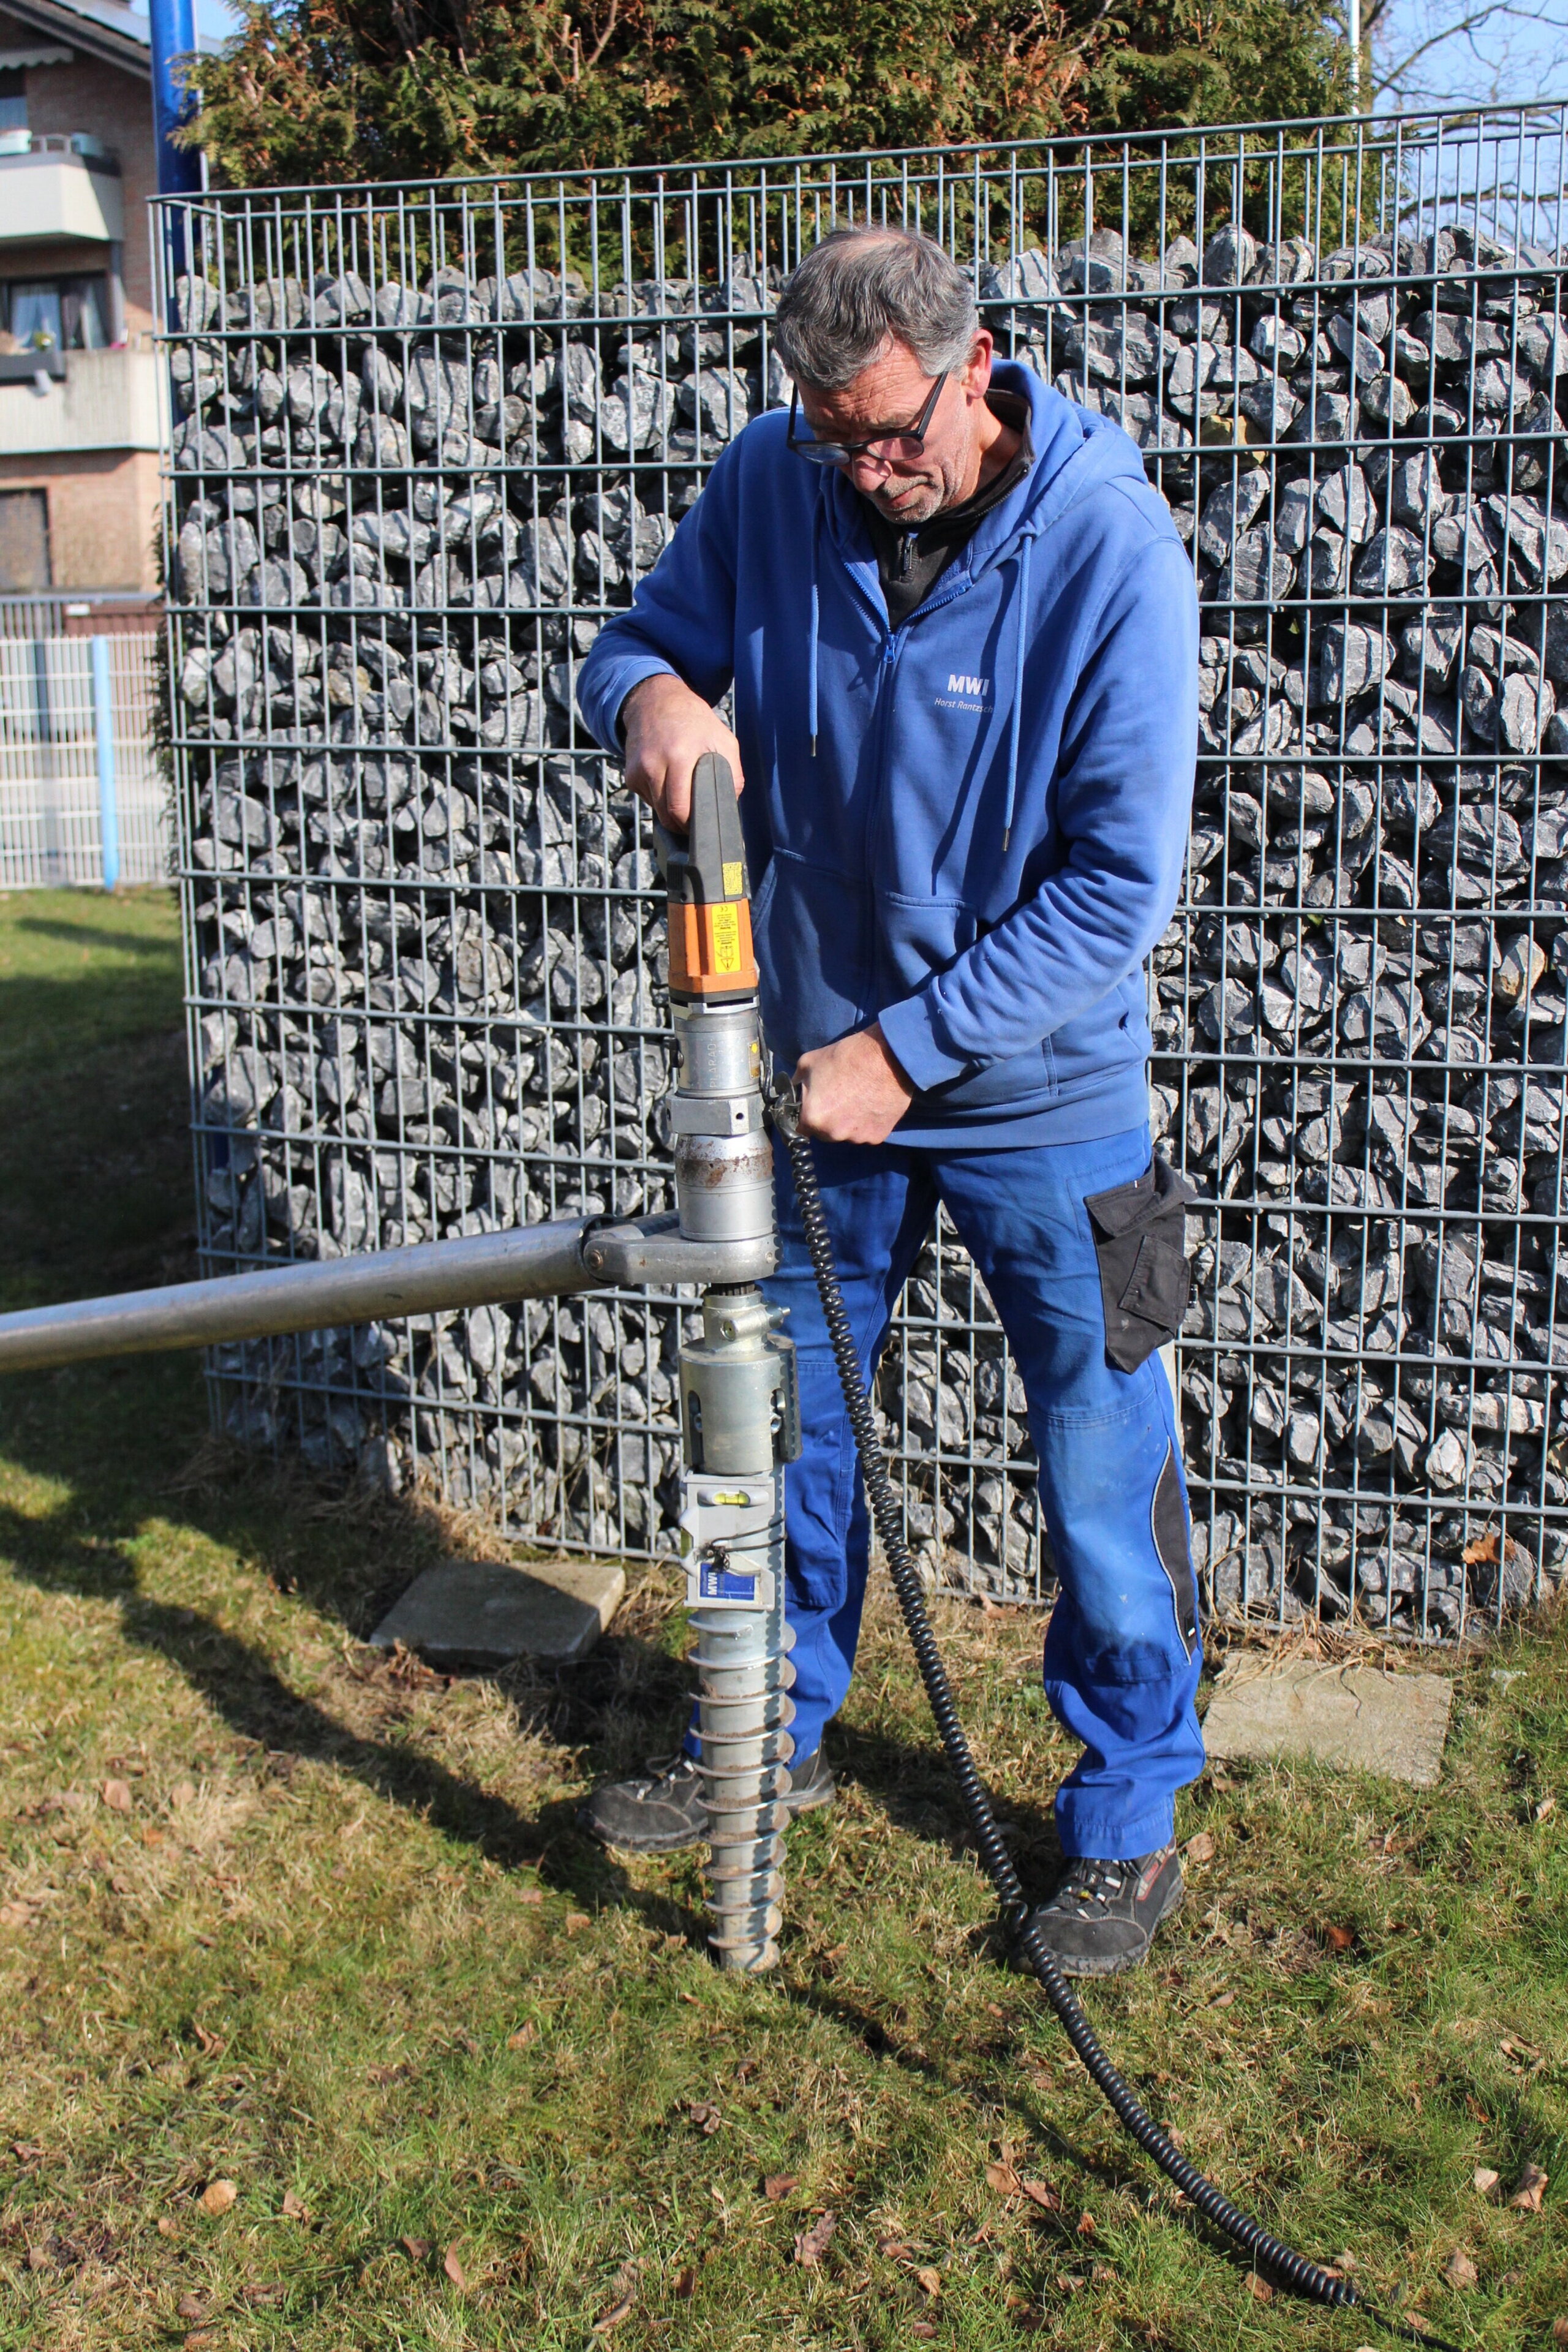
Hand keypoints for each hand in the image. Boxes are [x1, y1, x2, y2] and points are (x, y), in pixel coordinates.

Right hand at [621, 673, 743, 829]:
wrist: (657, 702)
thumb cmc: (695, 722)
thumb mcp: (724, 740)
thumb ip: (732, 774)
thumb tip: (729, 805)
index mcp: (680, 755)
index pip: (680, 808)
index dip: (693, 824)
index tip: (703, 825)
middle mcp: (654, 764)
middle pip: (667, 815)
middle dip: (683, 824)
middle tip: (696, 820)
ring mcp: (639, 771)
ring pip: (657, 811)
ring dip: (671, 811)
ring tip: (684, 793)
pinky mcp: (630, 776)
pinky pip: (648, 800)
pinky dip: (660, 798)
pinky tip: (668, 780)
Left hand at [795, 1024, 914, 1144]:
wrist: (886, 1057)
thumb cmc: (845, 1057)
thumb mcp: (808, 1062)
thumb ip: (796, 1082)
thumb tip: (793, 1091)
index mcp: (813, 1118)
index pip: (802, 1128)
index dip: (807, 1116)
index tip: (815, 1107)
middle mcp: (833, 1134)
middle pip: (825, 1133)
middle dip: (829, 1120)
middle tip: (840, 1099)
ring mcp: (857, 1137)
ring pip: (847, 1134)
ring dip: (849, 1123)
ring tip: (858, 1100)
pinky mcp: (877, 1136)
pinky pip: (866, 1133)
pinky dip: (868, 1123)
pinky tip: (872, 1104)